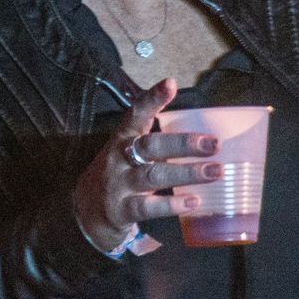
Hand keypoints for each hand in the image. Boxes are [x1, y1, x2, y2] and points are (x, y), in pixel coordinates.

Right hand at [73, 78, 222, 250]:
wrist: (84, 214)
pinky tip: (193, 201)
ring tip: (214, 172)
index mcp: (123, 138)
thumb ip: (157, 146)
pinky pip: (148, 207)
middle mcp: (118, 158)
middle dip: (183, 143)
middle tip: (213, 144)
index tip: (170, 84)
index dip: (152, 98)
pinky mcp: (120, 210)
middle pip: (150, 145)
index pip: (136, 113)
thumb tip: (203, 140)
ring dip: (187, 173)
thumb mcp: (129, 155)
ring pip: (153, 175)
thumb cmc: (117, 179)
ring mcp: (118, 184)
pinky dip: (172, 204)